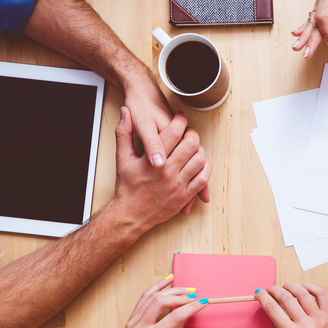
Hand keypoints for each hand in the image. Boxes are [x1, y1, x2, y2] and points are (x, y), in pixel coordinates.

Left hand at [115, 276, 207, 327]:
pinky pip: (144, 297)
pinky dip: (157, 287)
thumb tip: (187, 311)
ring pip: (152, 296)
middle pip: (161, 301)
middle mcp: (140, 326)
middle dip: (180, 295)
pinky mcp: (131, 316)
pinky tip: (168, 281)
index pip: (175, 317)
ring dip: (171, 290)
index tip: (202, 302)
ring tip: (185, 289)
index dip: (191, 307)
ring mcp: (133, 320)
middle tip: (193, 295)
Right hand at [123, 80, 210, 210]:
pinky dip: (206, 168)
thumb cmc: (127, 188)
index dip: (180, 121)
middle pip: (191, 144)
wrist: (130, 214)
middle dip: (192, 134)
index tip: (180, 117)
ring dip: (200, 150)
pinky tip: (201, 163)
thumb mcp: (122, 158)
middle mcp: (167, 172)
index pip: (173, 133)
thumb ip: (124, 133)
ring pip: (199, 160)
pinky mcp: (184, 197)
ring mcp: (178, 185)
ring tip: (195, 147)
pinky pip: (203, 179)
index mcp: (153, 160)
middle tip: (189, 132)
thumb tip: (125, 112)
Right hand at [255, 283, 327, 327]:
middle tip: (270, 290)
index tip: (259, 293)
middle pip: (285, 298)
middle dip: (274, 290)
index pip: (272, 308)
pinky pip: (321, 295)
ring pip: (302, 292)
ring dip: (290, 286)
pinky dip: (310, 287)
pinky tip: (303, 288)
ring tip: (285, 287)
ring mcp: (319, 319)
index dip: (263, 297)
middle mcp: (306, 325)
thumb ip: (279, 324)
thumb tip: (271, 305)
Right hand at [292, 0, 327, 57]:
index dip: (326, 34)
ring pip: (312, 20)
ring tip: (297, 47)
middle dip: (310, 39)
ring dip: (305, 35)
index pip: (323, 18)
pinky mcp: (322, 2)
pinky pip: (313, 16)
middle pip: (315, 21)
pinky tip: (296, 33)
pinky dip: (306, 26)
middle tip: (306, 53)